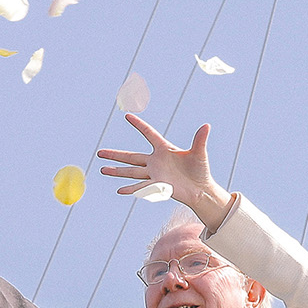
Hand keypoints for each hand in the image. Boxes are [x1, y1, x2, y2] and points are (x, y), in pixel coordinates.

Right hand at [97, 116, 233, 229]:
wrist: (200, 189)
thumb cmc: (200, 169)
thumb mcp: (200, 153)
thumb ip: (200, 139)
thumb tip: (206, 126)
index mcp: (164, 149)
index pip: (149, 134)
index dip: (139, 125)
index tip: (127, 116)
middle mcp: (156, 161)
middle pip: (132, 157)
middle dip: (116, 155)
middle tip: (100, 153)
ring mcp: (154, 174)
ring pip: (132, 172)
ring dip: (117, 171)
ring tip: (102, 169)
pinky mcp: (157, 186)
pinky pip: (141, 187)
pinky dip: (131, 189)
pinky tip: (119, 190)